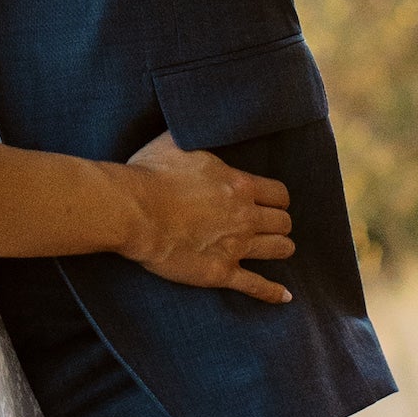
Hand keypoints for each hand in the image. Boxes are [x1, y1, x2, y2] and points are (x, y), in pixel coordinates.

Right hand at [117, 133, 295, 302]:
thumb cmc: (148, 175)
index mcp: (239, 185)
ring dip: (280, 248)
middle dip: (278, 223)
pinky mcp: (221, 272)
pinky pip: (257, 286)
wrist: (132, 212)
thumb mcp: (175, 142)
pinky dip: (273, 292)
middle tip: (269, 225)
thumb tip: (199, 120)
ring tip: (276, 249)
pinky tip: (285, 297)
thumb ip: (196, 134)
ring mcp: (236, 246)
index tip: (268, 202)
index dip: (276, 199)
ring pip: (278, 249)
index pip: (279, 194)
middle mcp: (245, 216)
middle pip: (283, 222)